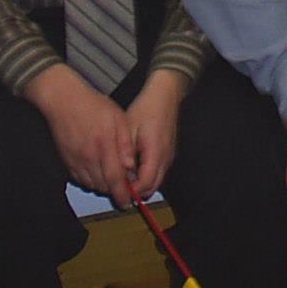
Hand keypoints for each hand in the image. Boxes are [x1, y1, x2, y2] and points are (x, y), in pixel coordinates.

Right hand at [25, 63, 135, 204]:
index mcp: (104, 146)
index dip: (123, 194)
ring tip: (112, 179)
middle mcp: (88, 157)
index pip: (115, 179)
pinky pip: (80, 180)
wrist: (63, 100)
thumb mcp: (118, 117)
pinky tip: (97, 172)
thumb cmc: (92, 105)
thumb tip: (131, 167)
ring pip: (92, 185)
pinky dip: (91, 181)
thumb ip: (125, 144)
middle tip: (124, 189)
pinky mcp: (67, 161)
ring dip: (104, 186)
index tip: (129, 201)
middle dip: (115, 191)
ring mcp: (75, 161)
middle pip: (103, 186)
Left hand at [124, 68, 188, 200]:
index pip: (145, 183)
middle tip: (119, 187)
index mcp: (155, 152)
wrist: (164, 96)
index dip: (131, 191)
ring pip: (156, 181)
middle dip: (136, 191)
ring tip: (125, 177)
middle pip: (152, 187)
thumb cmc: (146, 108)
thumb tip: (119, 172)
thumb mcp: (129, 128)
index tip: (117, 189)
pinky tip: (134, 167)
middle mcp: (165, 158)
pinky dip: (147, 176)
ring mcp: (169, 156)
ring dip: (142, 184)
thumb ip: (124, 152)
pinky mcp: (168, 154)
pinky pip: (158, 172)